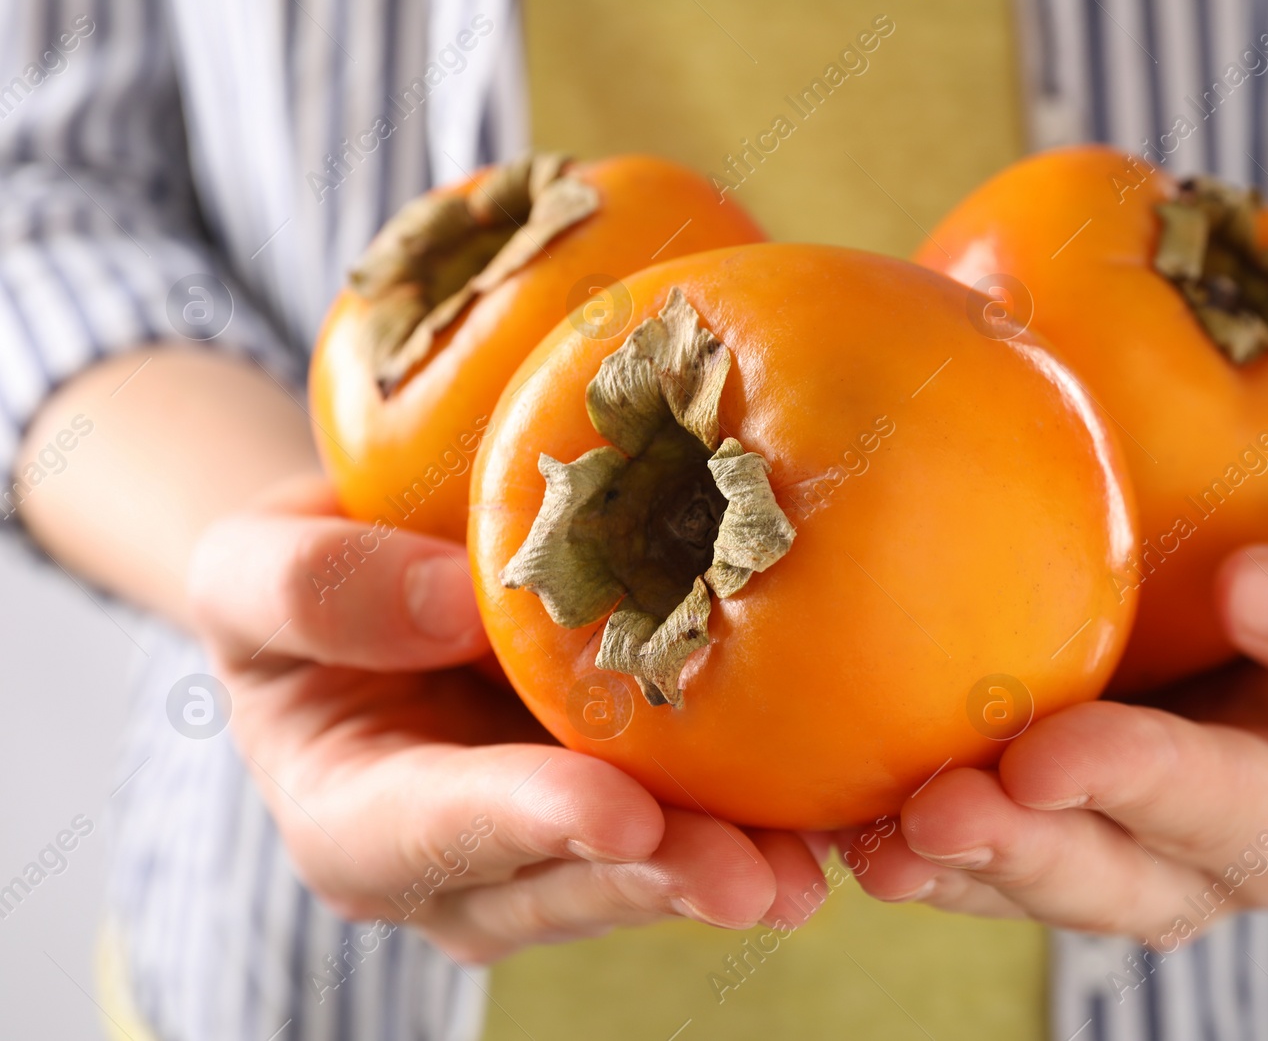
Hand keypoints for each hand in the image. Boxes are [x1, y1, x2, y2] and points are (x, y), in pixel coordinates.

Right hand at [187, 475, 824, 962]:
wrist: (369, 581)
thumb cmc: (301, 576)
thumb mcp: (250, 565)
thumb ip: (314, 588)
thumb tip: (451, 600)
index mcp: (354, 817)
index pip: (435, 830)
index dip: (527, 825)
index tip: (618, 812)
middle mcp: (457, 864)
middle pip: (563, 883)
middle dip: (661, 879)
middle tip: (761, 878)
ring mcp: (546, 848)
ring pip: (642, 874)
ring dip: (732, 865)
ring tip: (818, 862)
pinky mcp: (624, 806)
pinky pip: (692, 819)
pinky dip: (762, 815)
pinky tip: (836, 807)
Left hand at [846, 540, 1267, 940]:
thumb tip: (1258, 588)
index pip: (1225, 810)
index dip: (1141, 787)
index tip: (1051, 756)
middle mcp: (1193, 860)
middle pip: (1104, 879)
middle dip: (1017, 854)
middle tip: (930, 816)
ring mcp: (1105, 845)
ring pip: (1018, 879)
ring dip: (938, 863)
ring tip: (860, 835)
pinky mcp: (1031, 811)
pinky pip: (964, 838)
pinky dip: (894, 825)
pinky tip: (826, 803)